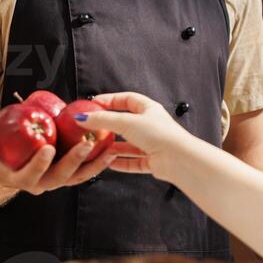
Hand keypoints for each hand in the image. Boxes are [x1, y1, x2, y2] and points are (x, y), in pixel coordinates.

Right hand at [0, 121, 118, 194]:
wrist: (7, 168)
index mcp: (20, 179)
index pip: (30, 174)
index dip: (39, 163)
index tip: (48, 148)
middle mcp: (41, 184)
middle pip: (61, 177)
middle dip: (74, 161)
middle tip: (86, 143)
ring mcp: (57, 181)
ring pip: (79, 177)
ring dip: (95, 164)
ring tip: (109, 149)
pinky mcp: (69, 175)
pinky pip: (86, 171)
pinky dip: (99, 162)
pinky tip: (112, 149)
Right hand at [74, 92, 192, 181]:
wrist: (178, 158)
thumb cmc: (160, 134)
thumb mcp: (126, 122)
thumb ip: (103, 119)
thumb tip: (84, 118)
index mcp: (149, 109)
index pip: (127, 99)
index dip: (110, 100)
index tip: (94, 104)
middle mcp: (151, 126)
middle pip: (126, 123)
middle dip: (109, 126)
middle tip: (93, 128)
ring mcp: (152, 144)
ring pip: (128, 144)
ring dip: (113, 147)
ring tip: (98, 148)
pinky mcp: (153, 161)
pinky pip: (133, 161)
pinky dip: (121, 162)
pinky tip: (110, 163)